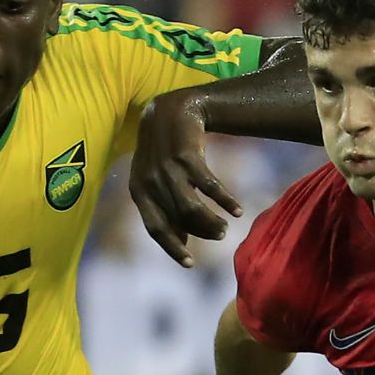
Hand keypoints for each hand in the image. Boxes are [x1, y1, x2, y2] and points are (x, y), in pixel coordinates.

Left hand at [129, 90, 242, 267]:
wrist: (171, 110)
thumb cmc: (164, 150)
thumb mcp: (156, 178)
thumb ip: (165, 207)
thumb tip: (182, 240)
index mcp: (138, 191)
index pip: (155, 228)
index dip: (172, 247)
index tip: (190, 264)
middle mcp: (150, 182)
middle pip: (179, 220)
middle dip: (201, 232)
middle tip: (220, 235)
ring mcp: (167, 169)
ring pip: (192, 208)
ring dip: (211, 221)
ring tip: (227, 226)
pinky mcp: (186, 156)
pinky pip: (208, 186)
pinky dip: (224, 200)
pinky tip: (236, 209)